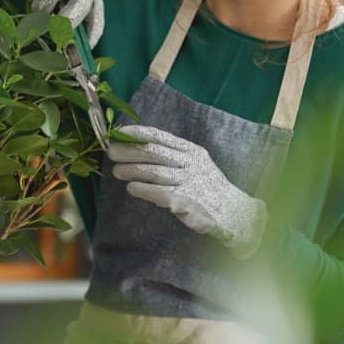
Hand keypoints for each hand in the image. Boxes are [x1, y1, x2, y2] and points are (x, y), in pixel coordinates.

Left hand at [107, 124, 267, 259]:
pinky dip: (142, 189)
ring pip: (154, 172)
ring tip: (116, 171)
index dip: (137, 133)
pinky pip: (159, 193)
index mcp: (191, 151)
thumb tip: (140, 150)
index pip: (160, 136)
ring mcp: (189, 182)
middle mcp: (191, 163)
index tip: (119, 132)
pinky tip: (132, 189)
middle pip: (154, 152)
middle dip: (129, 150)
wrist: (233, 212)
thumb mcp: (196, 165)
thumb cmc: (207, 187)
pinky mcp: (186, 201)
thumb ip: (173, 157)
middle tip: (110, 152)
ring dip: (131, 170)